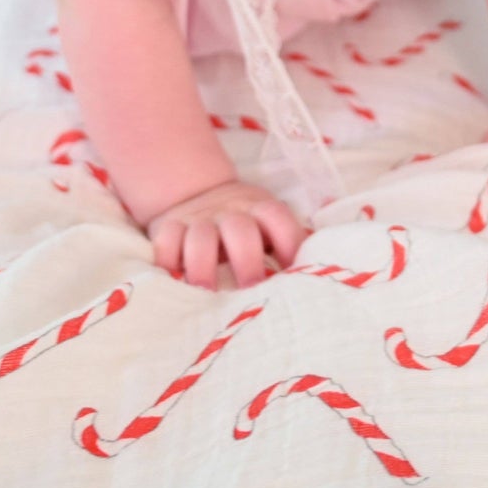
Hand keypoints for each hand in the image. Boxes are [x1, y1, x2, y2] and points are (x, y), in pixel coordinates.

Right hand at [145, 178, 308, 290]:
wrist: (196, 192)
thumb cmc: (245, 223)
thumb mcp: (267, 224)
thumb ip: (288, 244)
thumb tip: (322, 272)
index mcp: (260, 208)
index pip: (278, 220)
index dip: (289, 244)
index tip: (294, 278)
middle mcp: (230, 211)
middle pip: (240, 231)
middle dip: (246, 263)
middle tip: (249, 293)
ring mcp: (198, 218)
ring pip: (199, 237)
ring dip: (203, 267)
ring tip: (206, 295)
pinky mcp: (169, 226)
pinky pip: (165, 241)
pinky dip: (166, 262)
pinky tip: (173, 282)